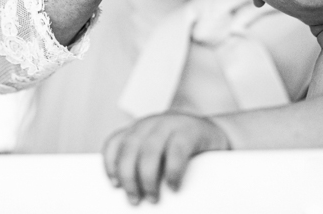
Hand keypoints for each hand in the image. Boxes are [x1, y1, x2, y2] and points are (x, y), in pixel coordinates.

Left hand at [102, 112, 229, 204]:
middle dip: (128, 177)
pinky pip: (176, 150)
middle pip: (129, 149)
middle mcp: (150, 123)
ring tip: (152, 198)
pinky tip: (173, 186)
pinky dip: (172, 171)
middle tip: (134, 199)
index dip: (110, 164)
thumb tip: (133, 192)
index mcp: (138, 129)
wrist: (213, 133)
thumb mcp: (158, 151)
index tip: (114, 185)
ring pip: (149, 150)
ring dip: (147, 177)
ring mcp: (170, 124)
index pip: (115, 142)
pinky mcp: (189, 130)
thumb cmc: (182, 149)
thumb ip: (144, 162)